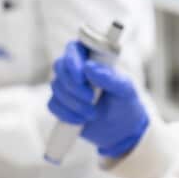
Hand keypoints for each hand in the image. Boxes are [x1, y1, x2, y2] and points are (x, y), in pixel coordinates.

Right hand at [47, 41, 147, 157]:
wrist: (121, 129)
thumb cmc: (125, 102)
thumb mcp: (125, 90)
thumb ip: (110, 78)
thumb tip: (90, 67)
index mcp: (93, 58)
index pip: (74, 48)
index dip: (72, 60)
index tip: (82, 77)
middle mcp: (77, 69)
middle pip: (60, 66)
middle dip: (73, 85)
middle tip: (90, 98)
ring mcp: (67, 86)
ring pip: (56, 86)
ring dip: (73, 103)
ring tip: (92, 113)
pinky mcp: (61, 103)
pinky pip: (53, 105)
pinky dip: (66, 114)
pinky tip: (81, 120)